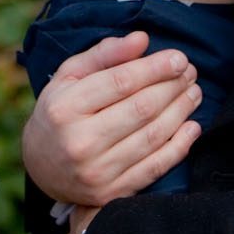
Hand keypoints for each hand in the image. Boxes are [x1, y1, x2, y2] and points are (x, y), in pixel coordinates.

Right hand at [21, 31, 201, 204]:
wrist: (40, 167)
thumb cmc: (59, 112)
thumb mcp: (68, 76)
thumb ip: (103, 55)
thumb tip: (142, 39)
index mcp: (65, 107)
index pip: (120, 82)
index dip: (155, 68)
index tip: (179, 58)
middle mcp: (79, 141)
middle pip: (141, 108)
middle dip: (173, 87)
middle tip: (190, 73)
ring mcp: (97, 171)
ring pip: (153, 136)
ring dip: (181, 111)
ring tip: (193, 93)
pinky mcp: (112, 193)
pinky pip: (155, 168)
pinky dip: (180, 146)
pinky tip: (192, 127)